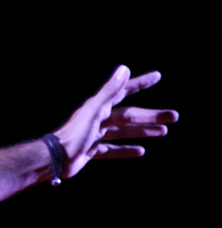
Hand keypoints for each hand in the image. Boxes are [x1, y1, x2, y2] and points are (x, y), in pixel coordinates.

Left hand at [54, 65, 177, 178]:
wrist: (54, 160)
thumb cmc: (73, 135)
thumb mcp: (94, 111)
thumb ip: (109, 91)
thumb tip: (124, 68)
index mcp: (98, 107)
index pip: (123, 91)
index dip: (140, 83)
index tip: (157, 76)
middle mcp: (97, 119)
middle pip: (129, 115)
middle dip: (151, 115)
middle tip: (174, 117)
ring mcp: (94, 135)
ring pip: (123, 132)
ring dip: (143, 131)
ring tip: (163, 132)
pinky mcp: (91, 151)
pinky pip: (112, 150)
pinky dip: (125, 150)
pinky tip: (141, 151)